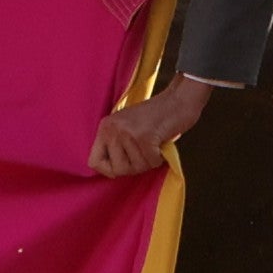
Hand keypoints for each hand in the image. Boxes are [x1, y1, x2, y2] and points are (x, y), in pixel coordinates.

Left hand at [90, 71, 210, 175]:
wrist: (178, 99)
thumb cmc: (157, 115)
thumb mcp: (127, 126)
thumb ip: (116, 144)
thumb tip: (111, 172)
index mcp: (106, 126)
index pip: (94, 162)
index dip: (109, 170)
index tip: (124, 165)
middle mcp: (113, 129)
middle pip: (117, 169)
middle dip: (134, 167)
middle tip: (145, 153)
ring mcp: (127, 133)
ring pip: (135, 168)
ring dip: (149, 161)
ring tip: (154, 145)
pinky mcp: (144, 137)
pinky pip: (151, 162)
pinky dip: (159, 158)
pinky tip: (161, 144)